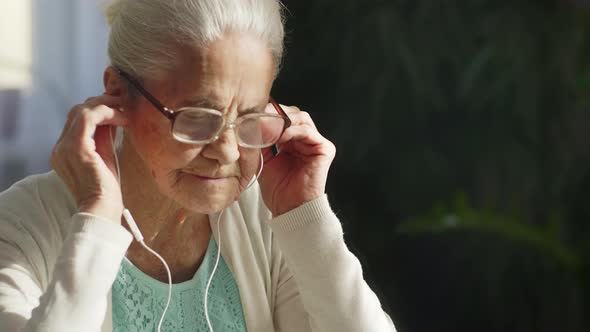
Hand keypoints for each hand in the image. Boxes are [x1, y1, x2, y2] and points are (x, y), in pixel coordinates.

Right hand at [50, 94, 127, 222]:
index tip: (118, 109)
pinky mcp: (77, 148)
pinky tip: (123, 118)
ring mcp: (65, 147)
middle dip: (101, 103)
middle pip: (77, 111)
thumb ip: (104, 137)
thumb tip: (113, 117)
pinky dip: (108, 113)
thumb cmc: (107, 189)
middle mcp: (60, 147)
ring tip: (125, 109)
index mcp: (64, 150)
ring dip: (106, 105)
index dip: (98, 110)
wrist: (102, 210)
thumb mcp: (105, 157)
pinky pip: (90, 117)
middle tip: (123, 104)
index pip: (77, 119)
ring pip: (82, 110)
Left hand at [259, 105, 335, 215]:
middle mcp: (305, 141)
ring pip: (301, 119)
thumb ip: (260, 141)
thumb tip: (251, 123)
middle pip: (293, 115)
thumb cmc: (278, 190)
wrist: (289, 209)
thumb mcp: (263, 160)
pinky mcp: (325, 149)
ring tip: (268, 128)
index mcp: (292, 142)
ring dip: (283, 121)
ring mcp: (316, 144)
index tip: (253, 115)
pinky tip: (281, 136)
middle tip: (260, 118)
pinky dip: (293, 130)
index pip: (283, 119)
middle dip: (276, 114)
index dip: (269, 115)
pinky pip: (308, 132)